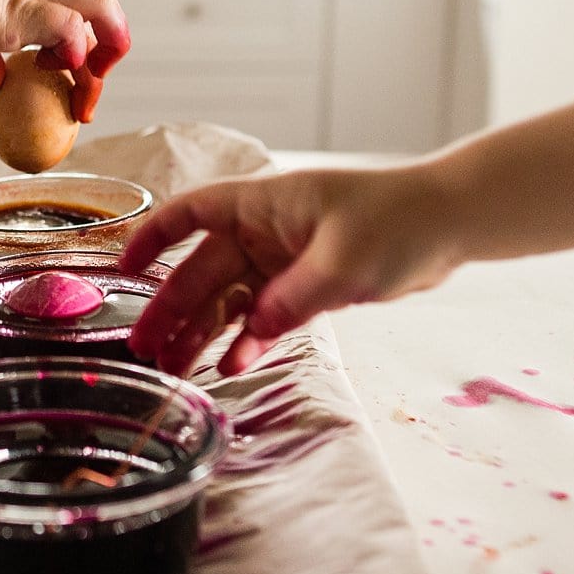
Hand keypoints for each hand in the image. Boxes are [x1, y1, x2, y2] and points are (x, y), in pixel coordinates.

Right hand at [0, 0, 128, 120]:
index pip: (74, 15)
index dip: (80, 56)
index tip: (69, 92)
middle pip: (101, 11)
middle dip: (108, 58)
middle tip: (86, 106)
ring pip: (103, 7)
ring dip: (106, 54)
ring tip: (82, 98)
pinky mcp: (16, 12)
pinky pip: (69, 29)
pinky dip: (69, 57)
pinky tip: (40, 72)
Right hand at [121, 167, 468, 376]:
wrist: (450, 223)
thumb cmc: (399, 220)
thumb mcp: (343, 262)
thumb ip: (291, 301)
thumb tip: (247, 334)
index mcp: (263, 204)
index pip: (191, 212)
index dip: (153, 237)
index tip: (123, 269)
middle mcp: (265, 230)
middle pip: (202, 269)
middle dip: (171, 308)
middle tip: (143, 348)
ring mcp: (284, 259)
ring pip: (229, 299)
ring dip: (202, 332)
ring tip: (174, 369)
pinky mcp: (306, 286)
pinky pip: (264, 317)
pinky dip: (248, 340)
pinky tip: (231, 365)